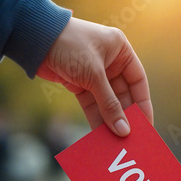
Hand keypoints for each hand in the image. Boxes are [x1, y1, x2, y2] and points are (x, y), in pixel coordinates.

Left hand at [37, 17, 152, 135]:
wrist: (35, 39)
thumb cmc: (70, 46)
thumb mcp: (94, 75)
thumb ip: (110, 104)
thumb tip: (123, 130)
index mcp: (121, 51)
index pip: (138, 82)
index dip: (143, 104)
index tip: (146, 125)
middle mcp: (110, 62)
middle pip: (123, 95)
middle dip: (125, 116)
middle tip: (130, 138)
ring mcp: (94, 74)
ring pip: (107, 102)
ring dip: (110, 120)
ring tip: (115, 141)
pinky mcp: (79, 84)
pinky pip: (92, 105)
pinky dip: (96, 118)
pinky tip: (100, 134)